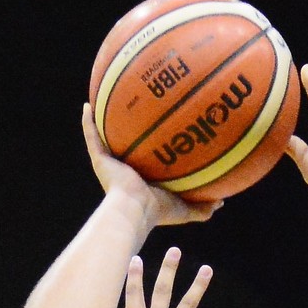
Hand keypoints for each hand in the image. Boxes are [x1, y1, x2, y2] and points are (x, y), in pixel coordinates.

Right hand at [82, 105, 219, 227]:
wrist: (135, 211)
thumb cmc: (157, 211)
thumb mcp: (185, 208)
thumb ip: (202, 206)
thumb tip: (221, 201)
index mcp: (141, 179)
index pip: (146, 159)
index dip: (151, 144)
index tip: (159, 128)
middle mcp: (123, 170)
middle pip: (125, 144)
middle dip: (128, 128)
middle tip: (136, 106)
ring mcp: (109, 164)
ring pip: (105, 137)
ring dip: (103, 120)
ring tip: (104, 97)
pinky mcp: (99, 160)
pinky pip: (91, 137)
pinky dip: (87, 122)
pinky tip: (87, 105)